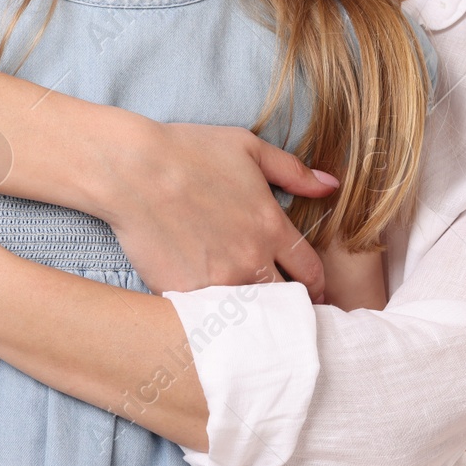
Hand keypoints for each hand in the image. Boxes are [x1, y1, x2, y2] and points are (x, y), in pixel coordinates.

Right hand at [100, 121, 340, 299]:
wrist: (133, 169)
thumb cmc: (189, 151)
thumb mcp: (248, 148)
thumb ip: (293, 171)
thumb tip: (331, 184)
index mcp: (270, 227)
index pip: (311, 273)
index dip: (315, 285)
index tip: (308, 290)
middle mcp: (250, 260)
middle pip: (286, 302)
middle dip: (288, 306)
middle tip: (281, 308)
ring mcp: (216, 281)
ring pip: (250, 315)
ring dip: (252, 315)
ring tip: (249, 315)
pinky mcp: (184, 294)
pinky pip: (208, 317)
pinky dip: (212, 317)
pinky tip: (210, 312)